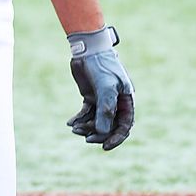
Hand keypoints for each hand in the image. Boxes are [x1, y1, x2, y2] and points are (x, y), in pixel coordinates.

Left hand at [66, 26, 133, 150]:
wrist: (88, 48)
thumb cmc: (102, 64)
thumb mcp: (106, 86)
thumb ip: (106, 109)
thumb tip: (103, 132)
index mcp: (125, 100)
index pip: (124, 125)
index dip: (116, 138)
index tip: (104, 147)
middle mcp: (116, 101)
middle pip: (109, 126)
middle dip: (98, 134)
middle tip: (86, 138)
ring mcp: (103, 99)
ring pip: (96, 121)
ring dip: (86, 127)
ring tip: (75, 128)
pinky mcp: (91, 96)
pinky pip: (86, 113)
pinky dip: (79, 119)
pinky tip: (70, 123)